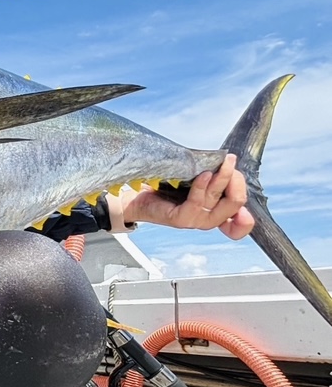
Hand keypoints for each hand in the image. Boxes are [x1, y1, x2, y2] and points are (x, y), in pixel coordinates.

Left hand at [121, 154, 254, 239]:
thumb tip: (231, 163)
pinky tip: (204, 173)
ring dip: (223, 175)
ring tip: (223, 161)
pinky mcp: (181, 218)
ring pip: (219, 198)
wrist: (138, 198)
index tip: (243, 196)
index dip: (247, 219)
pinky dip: (202, 185)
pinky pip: (197, 201)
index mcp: (217, 214)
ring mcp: (195, 220)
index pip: (241, 226)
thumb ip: (215, 178)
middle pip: (236, 202)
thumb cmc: (169, 188)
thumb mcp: (197, 182)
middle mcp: (209, 220)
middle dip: (236, 179)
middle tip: (229, 162)